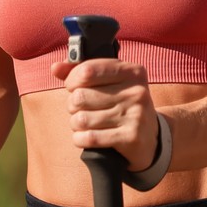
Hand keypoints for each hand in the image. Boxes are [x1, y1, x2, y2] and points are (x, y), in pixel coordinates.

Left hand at [52, 55, 159, 172]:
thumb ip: (81, 71)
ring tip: (86, 124)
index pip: (86, 70)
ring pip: (81, 119)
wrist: (151, 139)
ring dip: (76, 124)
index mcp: (132, 71)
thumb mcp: (110, 83)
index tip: (73, 87)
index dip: (71, 81)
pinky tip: (86, 138)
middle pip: (80, 96)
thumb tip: (55, 67)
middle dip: (73, 106)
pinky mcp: (130, 138)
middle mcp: (136, 91)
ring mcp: (135, 115)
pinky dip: (80, 139)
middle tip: (82, 110)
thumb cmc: (122, 106)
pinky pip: (89, 138)